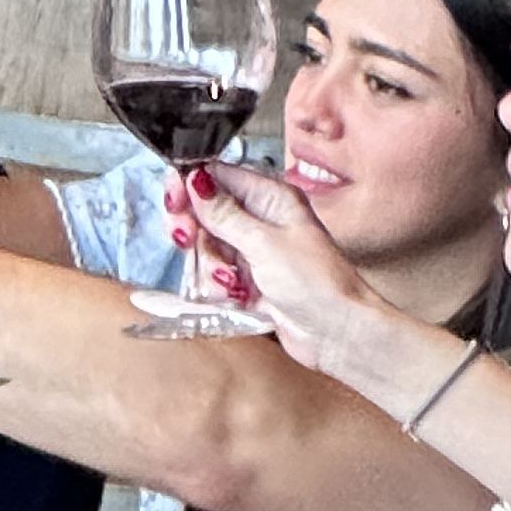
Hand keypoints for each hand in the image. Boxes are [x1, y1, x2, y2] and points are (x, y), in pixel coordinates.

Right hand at [182, 163, 417, 404]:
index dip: (190, 186)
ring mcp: (254, 252)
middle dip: (194, 230)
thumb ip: (224, 213)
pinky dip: (219, 288)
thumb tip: (195, 181)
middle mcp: (262, 220)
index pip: (218, 177)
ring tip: (231, 281)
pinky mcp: (249, 282)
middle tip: (186, 240)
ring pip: (207, 248)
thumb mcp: (264, 243)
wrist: (337, 333)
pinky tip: (238, 296)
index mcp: (271, 198)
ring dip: (210, 267)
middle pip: (206, 212)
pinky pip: (216, 277)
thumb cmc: (318, 283)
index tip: (174, 201)